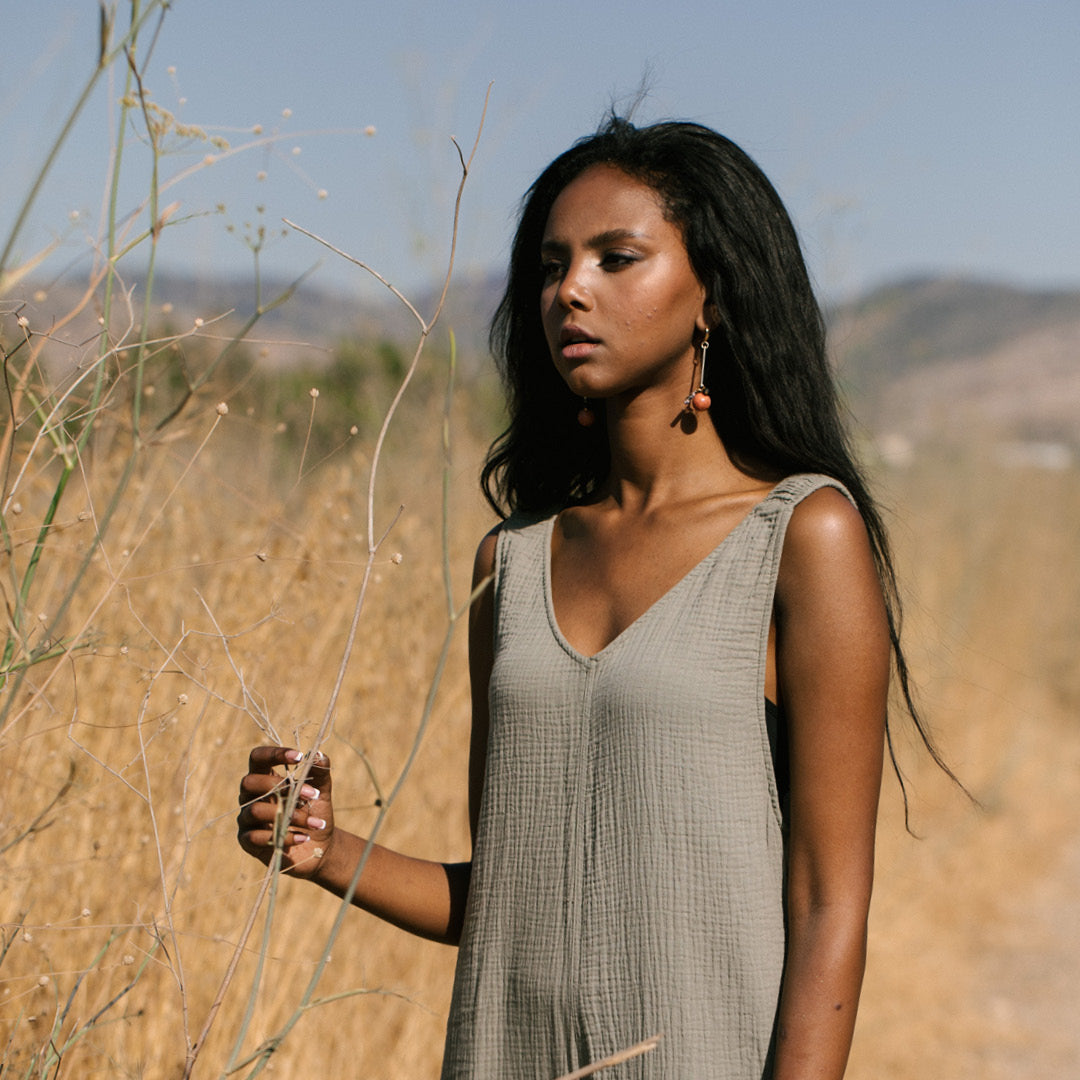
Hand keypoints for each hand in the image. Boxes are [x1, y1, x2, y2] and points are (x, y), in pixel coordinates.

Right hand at [236, 746, 333, 879]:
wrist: (319, 845)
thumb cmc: (316, 812)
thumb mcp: (321, 791)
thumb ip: (320, 772)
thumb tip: (318, 754)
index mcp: (265, 777)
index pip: (257, 758)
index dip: (273, 754)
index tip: (299, 757)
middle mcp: (250, 796)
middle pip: (250, 782)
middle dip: (281, 786)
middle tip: (312, 794)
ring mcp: (246, 819)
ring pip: (255, 810)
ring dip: (289, 815)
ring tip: (315, 823)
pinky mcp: (247, 841)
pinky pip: (256, 837)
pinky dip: (284, 836)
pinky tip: (304, 837)